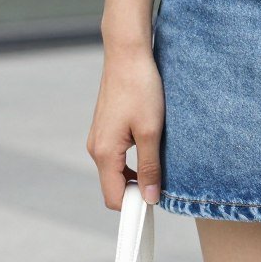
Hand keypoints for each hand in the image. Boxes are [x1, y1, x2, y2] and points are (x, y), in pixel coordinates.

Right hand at [87, 48, 164, 210]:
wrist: (128, 55)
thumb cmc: (140, 88)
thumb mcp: (151, 131)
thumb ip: (150, 167)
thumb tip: (151, 197)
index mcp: (105, 153)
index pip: (114, 198)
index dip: (134, 206)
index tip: (156, 205)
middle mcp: (96, 148)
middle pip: (114, 186)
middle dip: (137, 190)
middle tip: (164, 183)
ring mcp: (99, 137)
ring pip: (117, 170)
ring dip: (137, 173)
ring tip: (160, 162)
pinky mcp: (106, 128)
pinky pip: (117, 155)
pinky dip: (133, 159)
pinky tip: (151, 147)